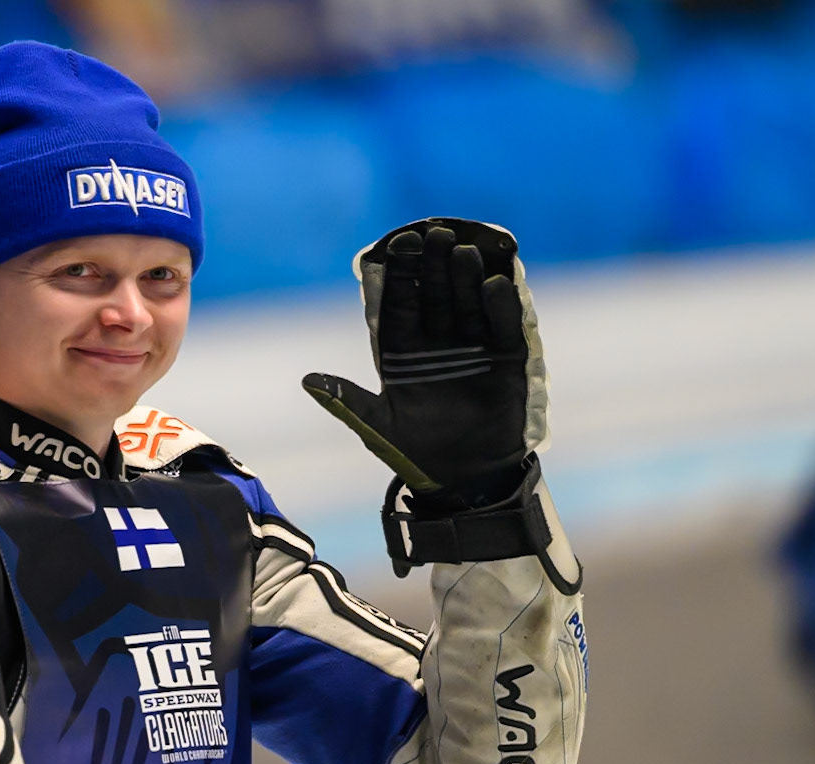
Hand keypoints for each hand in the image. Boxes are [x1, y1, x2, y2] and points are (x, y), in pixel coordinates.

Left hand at [304, 217, 546, 507]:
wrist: (466, 478)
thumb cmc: (416, 452)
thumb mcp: (378, 427)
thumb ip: (348, 401)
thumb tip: (308, 381)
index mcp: (402, 351)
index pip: (399, 304)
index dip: (401, 275)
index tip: (401, 245)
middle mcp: (437, 341)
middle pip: (435, 295)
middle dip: (435, 266)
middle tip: (436, 235)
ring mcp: (473, 346)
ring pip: (468, 303)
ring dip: (465, 278)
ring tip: (463, 252)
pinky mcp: (506, 358)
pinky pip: (504, 326)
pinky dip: (501, 307)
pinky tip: (495, 284)